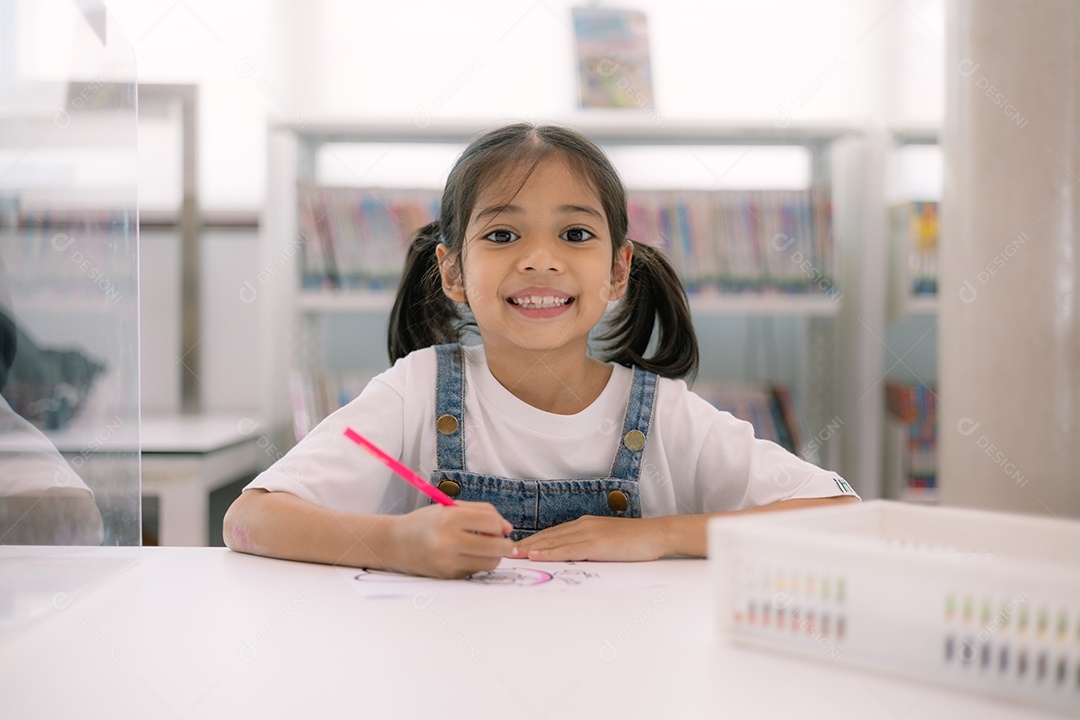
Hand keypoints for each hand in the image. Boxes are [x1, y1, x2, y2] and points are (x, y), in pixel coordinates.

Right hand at [387, 501, 513, 578]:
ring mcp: (448, 562)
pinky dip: (478, 563)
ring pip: (490, 563)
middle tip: (504, 540)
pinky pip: (476, 571)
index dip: (500, 524)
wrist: (395, 543)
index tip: (498, 525)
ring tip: (485, 547)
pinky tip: (467, 555)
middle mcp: (448, 542)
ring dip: (495, 555)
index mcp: (449, 519)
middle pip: (496, 547)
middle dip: (506, 543)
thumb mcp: (450, 508)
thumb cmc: (425, 523)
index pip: (492, 522)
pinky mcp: (448, 576)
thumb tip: (507, 528)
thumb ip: (481, 512)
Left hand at [510, 516, 669, 561]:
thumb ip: (590, 547)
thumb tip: (574, 557)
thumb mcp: (608, 543)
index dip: (532, 540)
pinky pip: (567, 550)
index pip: (552, 533)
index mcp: (585, 525)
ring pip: (553, 541)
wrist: (657, 534)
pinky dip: (549, 553)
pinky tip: (535, 556)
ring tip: (512, 553)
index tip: (516, 547)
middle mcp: (583, 525)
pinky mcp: (596, 544)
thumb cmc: (636, 541)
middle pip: (547, 535)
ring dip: (530, 548)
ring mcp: (589, 533)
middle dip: (525, 544)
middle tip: (505, 550)